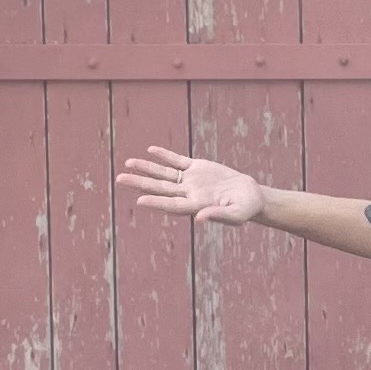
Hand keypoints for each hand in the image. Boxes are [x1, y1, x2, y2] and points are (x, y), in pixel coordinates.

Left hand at [120, 147, 264, 224]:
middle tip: (120, 179)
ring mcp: (191, 180)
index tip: (140, 201)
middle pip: (160, 188)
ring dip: (146, 168)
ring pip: (164, 173)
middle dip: (140, 183)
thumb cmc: (245, 209)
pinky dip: (165, 156)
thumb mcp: (236, 215)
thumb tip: (200, 218)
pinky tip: (151, 151)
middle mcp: (188, 194)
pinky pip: (177, 161)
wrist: (250, 196)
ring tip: (128, 163)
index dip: (156, 203)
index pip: (171, 205)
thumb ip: (218, 216)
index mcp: (196, 206)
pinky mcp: (197, 168)